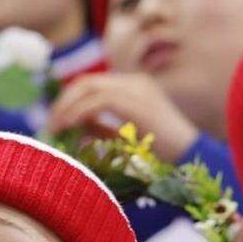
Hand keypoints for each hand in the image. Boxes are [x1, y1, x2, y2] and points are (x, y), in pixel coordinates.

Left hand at [45, 73, 197, 161]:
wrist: (192, 159)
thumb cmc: (163, 156)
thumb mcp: (126, 138)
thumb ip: (103, 129)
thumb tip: (76, 129)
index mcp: (135, 87)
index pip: (92, 84)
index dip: (69, 101)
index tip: (55, 122)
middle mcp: (135, 82)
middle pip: (86, 82)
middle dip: (63, 102)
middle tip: (50, 125)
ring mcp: (137, 89)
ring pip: (88, 87)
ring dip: (66, 107)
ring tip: (55, 128)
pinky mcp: (136, 102)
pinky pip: (98, 101)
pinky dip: (79, 113)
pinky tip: (70, 127)